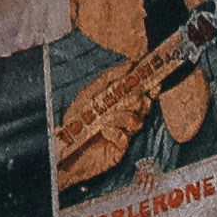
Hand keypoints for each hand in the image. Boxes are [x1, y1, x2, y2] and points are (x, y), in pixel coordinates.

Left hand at [54, 58, 159, 189]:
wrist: (61, 148)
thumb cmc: (74, 121)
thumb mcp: (89, 94)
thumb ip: (108, 79)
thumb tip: (129, 65)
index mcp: (120, 106)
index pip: (142, 95)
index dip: (150, 88)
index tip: (154, 81)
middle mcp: (124, 120)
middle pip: (143, 108)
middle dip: (139, 101)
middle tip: (132, 98)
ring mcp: (122, 136)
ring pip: (136, 122)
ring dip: (123, 116)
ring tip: (107, 118)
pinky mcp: (117, 152)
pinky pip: (124, 138)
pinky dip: (115, 131)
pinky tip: (104, 130)